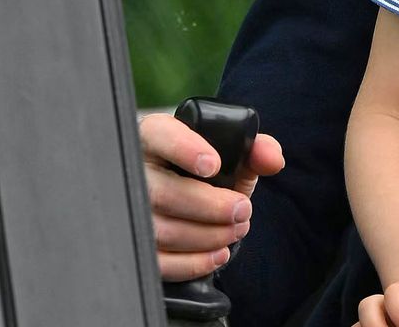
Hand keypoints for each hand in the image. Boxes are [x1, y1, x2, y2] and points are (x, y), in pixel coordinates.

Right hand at [140, 111, 285, 280]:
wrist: (186, 197)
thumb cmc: (206, 171)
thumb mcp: (232, 154)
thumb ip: (256, 150)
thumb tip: (272, 159)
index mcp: (155, 137)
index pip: (160, 136)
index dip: (185, 149)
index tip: (214, 165)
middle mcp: (134, 172)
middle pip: (162, 194)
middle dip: (211, 207)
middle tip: (243, 210)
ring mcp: (127, 211)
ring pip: (161, 231)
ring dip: (208, 236)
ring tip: (236, 229)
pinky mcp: (133, 244)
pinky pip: (158, 262)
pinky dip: (194, 262)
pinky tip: (218, 253)